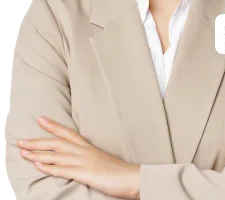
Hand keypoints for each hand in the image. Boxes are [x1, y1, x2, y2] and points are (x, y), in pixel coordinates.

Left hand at [17, 116, 140, 199]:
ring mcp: (84, 161)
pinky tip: (38, 165)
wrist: (131, 177)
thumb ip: (89, 158)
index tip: (40, 119)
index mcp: (88, 147)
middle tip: (20, 140)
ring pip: (56, 155)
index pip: (68, 133)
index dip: (53, 126)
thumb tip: (78, 159)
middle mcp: (84, 151)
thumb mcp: (102, 160)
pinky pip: (63, 169)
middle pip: (57, 142)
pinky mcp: (84, 173)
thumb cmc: (118, 171)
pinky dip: (49, 167)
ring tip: (23, 152)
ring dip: (37, 154)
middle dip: (37, 141)